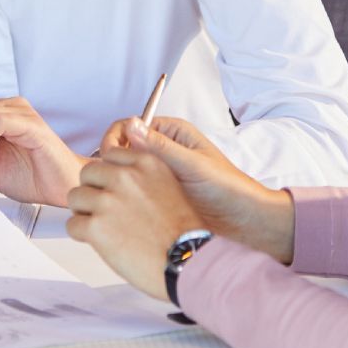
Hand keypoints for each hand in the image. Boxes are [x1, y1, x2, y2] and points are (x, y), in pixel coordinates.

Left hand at [65, 145, 205, 299]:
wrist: (189, 261)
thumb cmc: (183, 233)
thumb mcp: (169, 187)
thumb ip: (142, 177)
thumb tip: (115, 180)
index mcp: (146, 163)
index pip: (109, 156)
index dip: (109, 176)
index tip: (114, 191)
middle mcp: (125, 177)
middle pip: (88, 173)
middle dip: (93, 191)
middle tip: (104, 211)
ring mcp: (108, 201)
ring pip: (75, 197)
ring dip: (84, 212)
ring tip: (102, 228)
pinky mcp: (96, 226)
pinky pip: (72, 224)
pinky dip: (81, 235)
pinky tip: (100, 243)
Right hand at [97, 117, 294, 263]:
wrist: (244, 221)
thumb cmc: (228, 189)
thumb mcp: (193, 165)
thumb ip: (161, 147)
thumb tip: (131, 126)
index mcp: (172, 134)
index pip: (130, 127)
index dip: (114, 140)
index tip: (107, 158)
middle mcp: (163, 150)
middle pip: (123, 148)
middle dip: (110, 161)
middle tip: (103, 179)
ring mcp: (158, 173)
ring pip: (124, 171)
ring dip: (114, 180)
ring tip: (109, 194)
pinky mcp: (158, 194)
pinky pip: (132, 189)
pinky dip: (123, 195)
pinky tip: (120, 206)